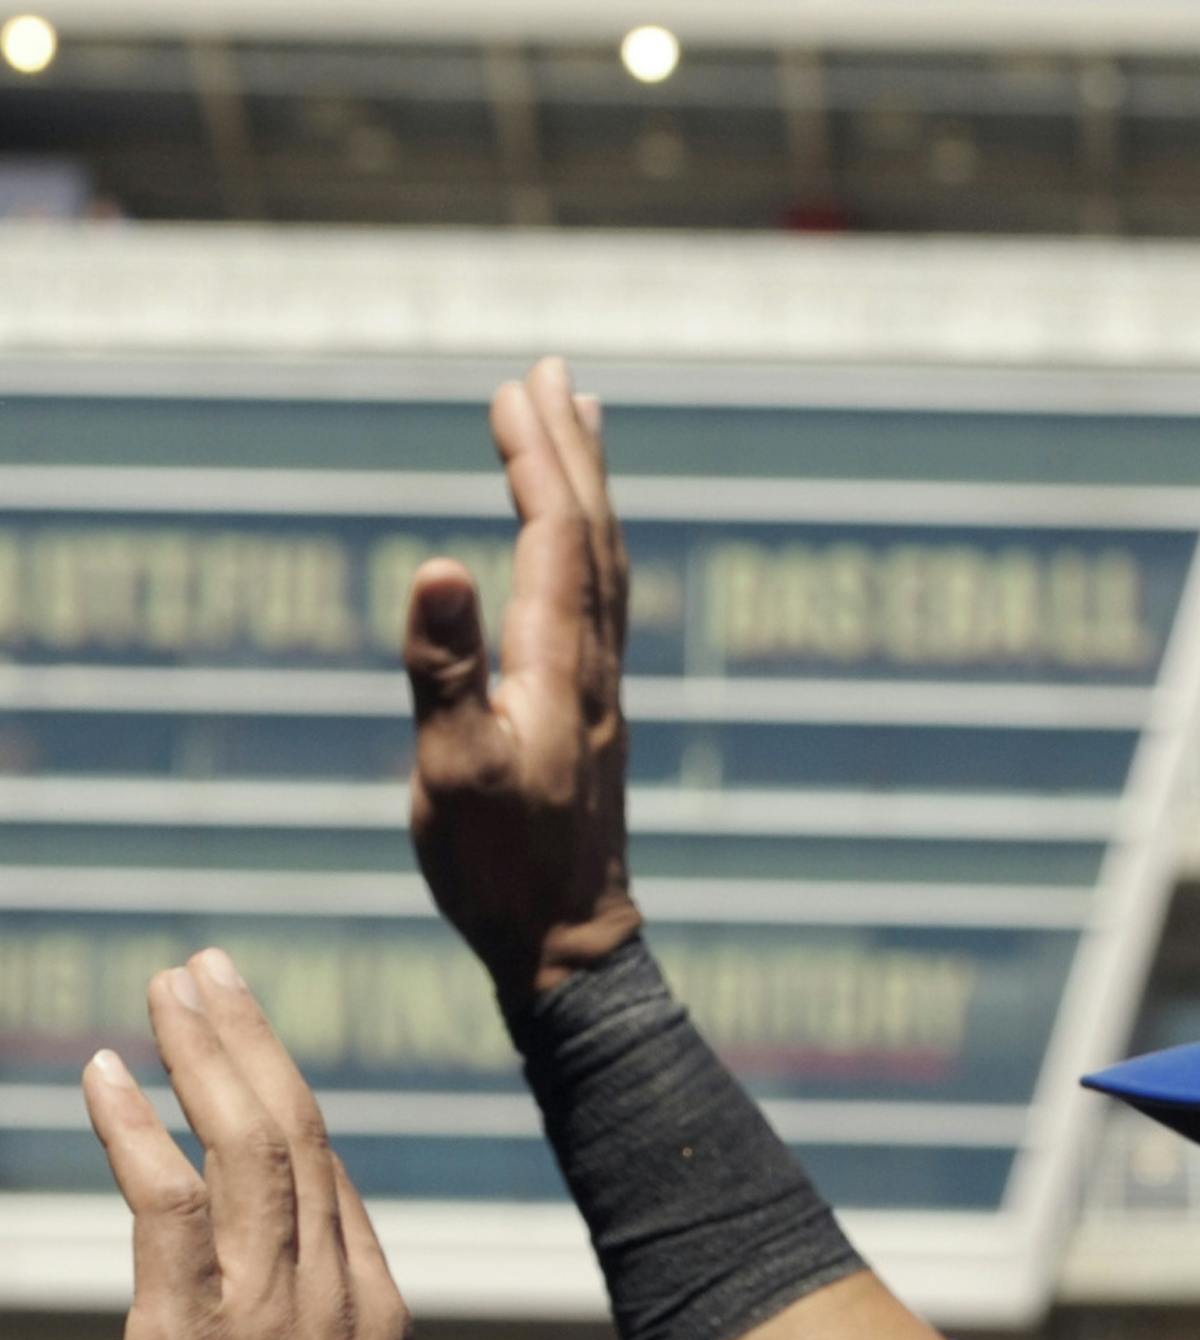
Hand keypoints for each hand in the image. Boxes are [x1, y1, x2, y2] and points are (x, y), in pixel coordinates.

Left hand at [81, 952, 426, 1339]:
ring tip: (168, 988)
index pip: (330, 1181)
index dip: (286, 1102)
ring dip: (199, 1054)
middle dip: (247, 1042)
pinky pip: (167, 1204)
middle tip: (208, 973)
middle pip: (294, 1134)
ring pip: (243, 1146)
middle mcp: (330, 1292)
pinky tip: (102, 1075)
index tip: (248, 1047)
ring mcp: (264, 1307)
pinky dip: (134, 1132)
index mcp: (376, 1315)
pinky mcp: (190, 1332)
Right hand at [405, 357, 640, 1004]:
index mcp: (559, 669)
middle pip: (592, 538)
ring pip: (604, 571)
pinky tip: (574, 556)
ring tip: (579, 431)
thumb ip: (445, 668)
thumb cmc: (502, 870)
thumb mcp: (455, 770)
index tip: (516, 390)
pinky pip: (597, 612)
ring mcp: (599, 698)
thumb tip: (439, 563)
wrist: (570, 948)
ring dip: (588, 495)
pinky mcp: (592, 726)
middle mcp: (593, 671)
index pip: (556, 537)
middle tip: (552, 376)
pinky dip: (586, 557)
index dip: (538, 459)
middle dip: (571, 452)